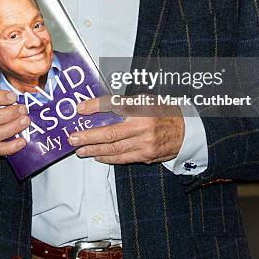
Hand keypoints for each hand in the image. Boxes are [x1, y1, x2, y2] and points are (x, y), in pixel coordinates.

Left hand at [68, 96, 184, 163]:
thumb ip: (124, 103)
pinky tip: (97, 155)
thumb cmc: (163, 111)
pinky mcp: (146, 156)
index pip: (113, 104)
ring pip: (114, 149)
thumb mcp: (145, 99)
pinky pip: (123, 158)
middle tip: (73, 138)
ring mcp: (145, 144)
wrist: (186, 130)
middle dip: (88, 137)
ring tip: (80, 149)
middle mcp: (143, 126)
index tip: (80, 109)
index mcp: (142, 107)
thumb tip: (98, 107)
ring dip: (94, 150)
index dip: (95, 106)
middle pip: (110, 133)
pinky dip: (107, 158)